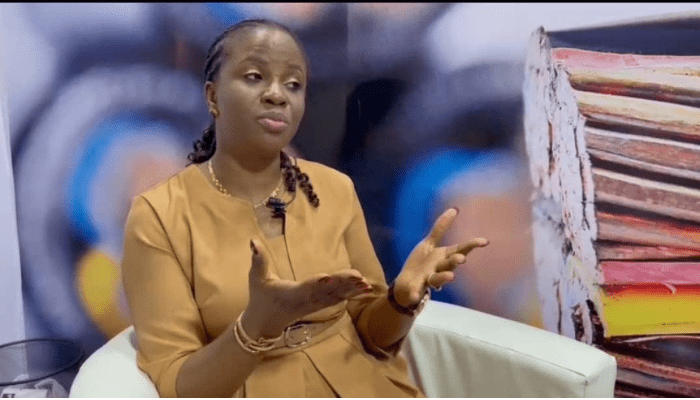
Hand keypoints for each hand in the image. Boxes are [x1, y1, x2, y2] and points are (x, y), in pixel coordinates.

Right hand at [241, 239, 372, 338]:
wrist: (264, 324)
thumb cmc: (260, 298)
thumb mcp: (256, 279)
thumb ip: (258, 260)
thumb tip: (253, 241)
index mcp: (291, 293)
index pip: (306, 287)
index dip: (316, 283)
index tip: (328, 277)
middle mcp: (306, 300)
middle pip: (327, 292)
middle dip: (343, 284)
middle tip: (359, 277)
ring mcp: (314, 305)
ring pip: (336, 297)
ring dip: (352, 290)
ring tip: (367, 283)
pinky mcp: (320, 306)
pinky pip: (338, 300)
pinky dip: (352, 295)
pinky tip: (365, 290)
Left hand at [393, 208, 487, 307]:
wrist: (406, 284)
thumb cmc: (422, 263)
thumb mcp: (429, 244)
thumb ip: (440, 228)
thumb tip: (454, 209)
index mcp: (443, 257)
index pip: (459, 249)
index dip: (471, 245)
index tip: (485, 241)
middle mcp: (440, 268)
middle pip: (450, 264)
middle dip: (455, 261)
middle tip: (462, 258)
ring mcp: (428, 279)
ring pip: (438, 278)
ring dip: (443, 277)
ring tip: (450, 276)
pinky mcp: (416, 289)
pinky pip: (415, 292)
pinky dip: (414, 294)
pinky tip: (414, 296)